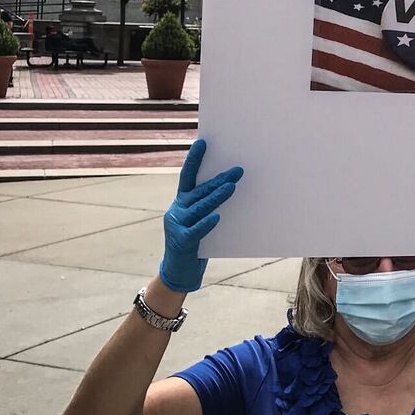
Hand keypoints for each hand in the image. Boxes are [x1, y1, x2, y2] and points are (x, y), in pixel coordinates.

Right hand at [159, 139, 243, 292]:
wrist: (180, 272)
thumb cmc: (196, 242)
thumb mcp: (201, 220)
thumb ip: (210, 205)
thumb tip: (232, 185)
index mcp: (182, 202)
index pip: (187, 176)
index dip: (194, 159)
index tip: (203, 142)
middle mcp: (177, 210)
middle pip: (199, 191)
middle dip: (218, 179)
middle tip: (238, 170)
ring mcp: (177, 225)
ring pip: (199, 208)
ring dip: (216, 197)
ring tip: (232, 187)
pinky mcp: (181, 242)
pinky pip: (196, 231)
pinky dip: (206, 223)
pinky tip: (217, 217)